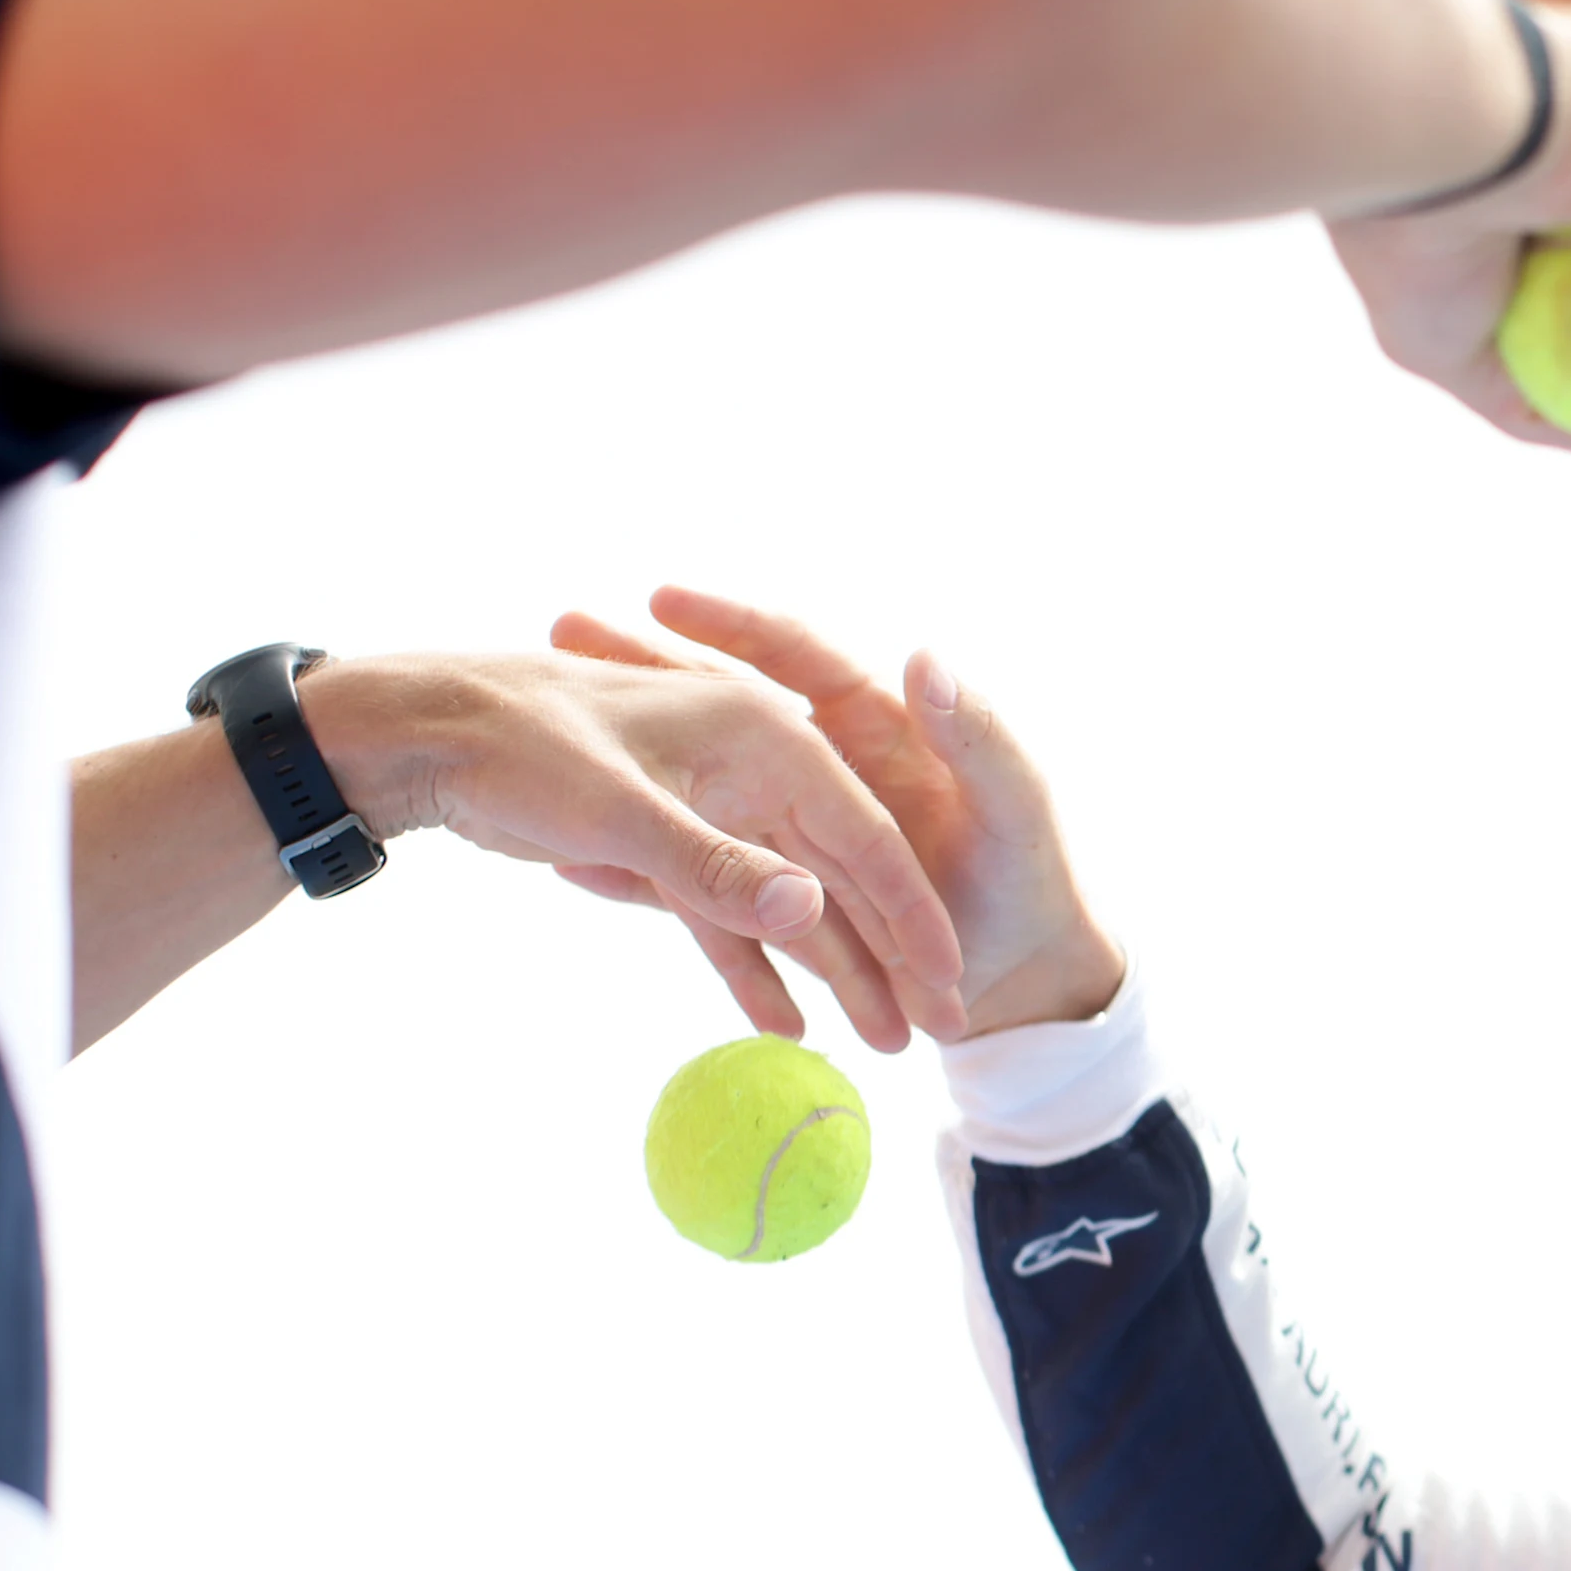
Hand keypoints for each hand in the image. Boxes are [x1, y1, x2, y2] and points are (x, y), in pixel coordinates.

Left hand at [304, 650, 966, 1044]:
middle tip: (931, 1035)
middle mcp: (757, 768)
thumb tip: (811, 917)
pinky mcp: (671, 843)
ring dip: (827, 974)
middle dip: (887, 957)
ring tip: (873, 1046)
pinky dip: (750, 968)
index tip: (952, 983)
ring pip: (789, 902)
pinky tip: (783, 1026)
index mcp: (767, 738)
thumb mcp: (619, 813)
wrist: (420, 732)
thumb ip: (716, 869)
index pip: (868, 839)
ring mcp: (715, 807)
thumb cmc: (518, 750)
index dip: (912, 916)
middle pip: (842, 877)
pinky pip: (726, 916)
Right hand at [553, 591, 1123, 1044]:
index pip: (797, 651)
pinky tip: (558, 848)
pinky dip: (632, 861)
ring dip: (621, 751)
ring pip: (691, 780)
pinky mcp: (770, 889)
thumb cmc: (1030, 882)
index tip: (663, 592)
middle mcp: (822, 764)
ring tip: (541, 709)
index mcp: (881, 723)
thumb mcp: (1016, 807)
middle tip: (564, 623)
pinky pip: (690, 870)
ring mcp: (787, 826)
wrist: (1021, 978)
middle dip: (646, 664)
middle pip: (721, 699)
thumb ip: (977, 740)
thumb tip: (926, 660)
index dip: (734, 619)